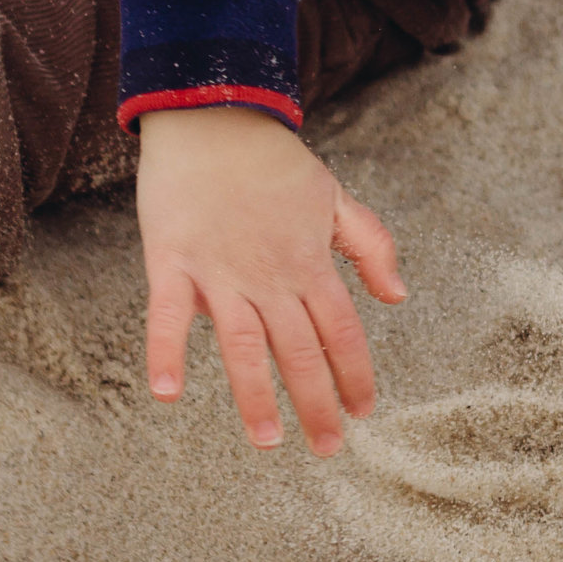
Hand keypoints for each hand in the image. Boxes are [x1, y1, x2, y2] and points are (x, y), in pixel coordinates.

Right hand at [137, 106, 404, 456]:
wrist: (214, 112)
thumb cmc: (273, 159)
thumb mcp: (333, 196)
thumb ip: (370, 244)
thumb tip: (397, 296)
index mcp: (309, 261)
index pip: (341, 331)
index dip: (355, 374)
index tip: (363, 411)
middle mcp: (270, 274)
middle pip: (299, 350)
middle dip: (316, 404)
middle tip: (328, 449)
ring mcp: (220, 270)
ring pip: (242, 346)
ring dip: (255, 396)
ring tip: (267, 440)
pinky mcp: (173, 259)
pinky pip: (167, 314)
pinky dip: (165, 352)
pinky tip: (166, 393)